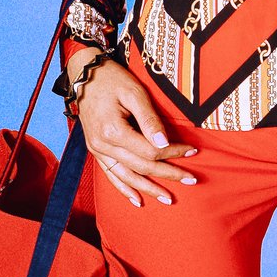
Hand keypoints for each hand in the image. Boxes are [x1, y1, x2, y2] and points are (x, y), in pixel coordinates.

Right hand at [67, 46, 198, 207]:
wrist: (84, 75)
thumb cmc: (112, 80)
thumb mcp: (134, 92)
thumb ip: (149, 119)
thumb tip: (164, 143)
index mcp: (113, 131)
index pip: (150, 151)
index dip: (173, 154)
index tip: (192, 151)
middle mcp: (103, 145)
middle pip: (141, 167)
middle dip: (168, 175)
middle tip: (191, 180)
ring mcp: (97, 150)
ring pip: (126, 177)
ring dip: (148, 189)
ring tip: (168, 199)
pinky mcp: (95, 150)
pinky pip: (110, 175)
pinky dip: (124, 189)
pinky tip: (137, 200)